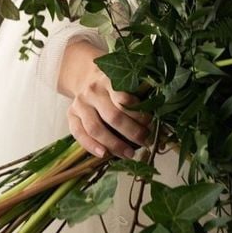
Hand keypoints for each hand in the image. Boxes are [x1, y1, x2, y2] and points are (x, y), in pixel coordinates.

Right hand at [59, 40, 148, 158]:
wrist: (86, 77)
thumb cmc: (112, 86)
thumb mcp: (125, 84)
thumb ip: (139, 98)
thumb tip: (160, 126)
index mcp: (109, 80)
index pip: (125, 99)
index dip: (139, 114)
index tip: (151, 124)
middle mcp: (93, 91)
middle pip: (113, 116)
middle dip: (131, 132)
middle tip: (145, 142)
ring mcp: (79, 103)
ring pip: (95, 128)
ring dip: (114, 144)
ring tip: (129, 154)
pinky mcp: (70, 115)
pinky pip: (79, 134)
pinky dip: (91, 146)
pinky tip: (104, 155)